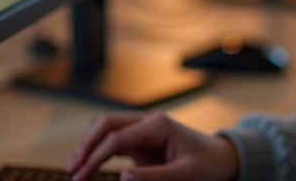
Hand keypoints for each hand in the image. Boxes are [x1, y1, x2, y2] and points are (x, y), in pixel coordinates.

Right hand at [66, 111, 239, 180]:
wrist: (223, 158)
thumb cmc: (208, 165)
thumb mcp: (186, 175)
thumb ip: (155, 177)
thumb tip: (123, 178)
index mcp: (157, 124)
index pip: (115, 138)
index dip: (94, 157)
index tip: (80, 177)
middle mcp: (147, 120)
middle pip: (105, 124)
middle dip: (85, 145)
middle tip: (72, 170)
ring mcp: (144, 127)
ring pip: (106, 127)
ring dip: (89, 144)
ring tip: (76, 168)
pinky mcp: (142, 138)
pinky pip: (114, 138)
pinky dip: (99, 149)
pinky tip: (89, 165)